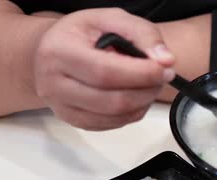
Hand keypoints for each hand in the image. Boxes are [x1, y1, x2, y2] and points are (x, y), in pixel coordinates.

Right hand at [34, 8, 174, 129]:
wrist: (51, 52)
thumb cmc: (80, 35)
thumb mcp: (109, 18)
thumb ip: (141, 33)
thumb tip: (164, 60)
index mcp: (60, 52)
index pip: (105, 72)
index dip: (141, 74)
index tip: (164, 69)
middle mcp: (55, 84)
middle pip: (112, 101)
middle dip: (146, 91)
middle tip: (162, 77)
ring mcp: (63, 107)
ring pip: (115, 116)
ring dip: (143, 103)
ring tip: (149, 84)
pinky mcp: (75, 121)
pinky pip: (113, 125)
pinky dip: (133, 112)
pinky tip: (135, 95)